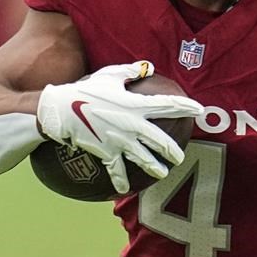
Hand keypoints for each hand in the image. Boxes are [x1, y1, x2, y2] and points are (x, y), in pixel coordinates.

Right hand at [36, 61, 203, 193]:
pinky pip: (116, 170)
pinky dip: (120, 181)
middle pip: (159, 141)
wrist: (58, 109)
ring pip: (143, 159)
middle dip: (172, 150)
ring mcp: (119, 141)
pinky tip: (123, 190)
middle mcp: (131, 125)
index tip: (199, 110)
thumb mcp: (109, 75)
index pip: (167, 105)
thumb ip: (131, 71)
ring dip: (154, 168)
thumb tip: (147, 65)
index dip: (185, 107)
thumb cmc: (85, 89)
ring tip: (162, 173)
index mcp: (135, 105)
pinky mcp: (106, 152)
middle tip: (180, 156)